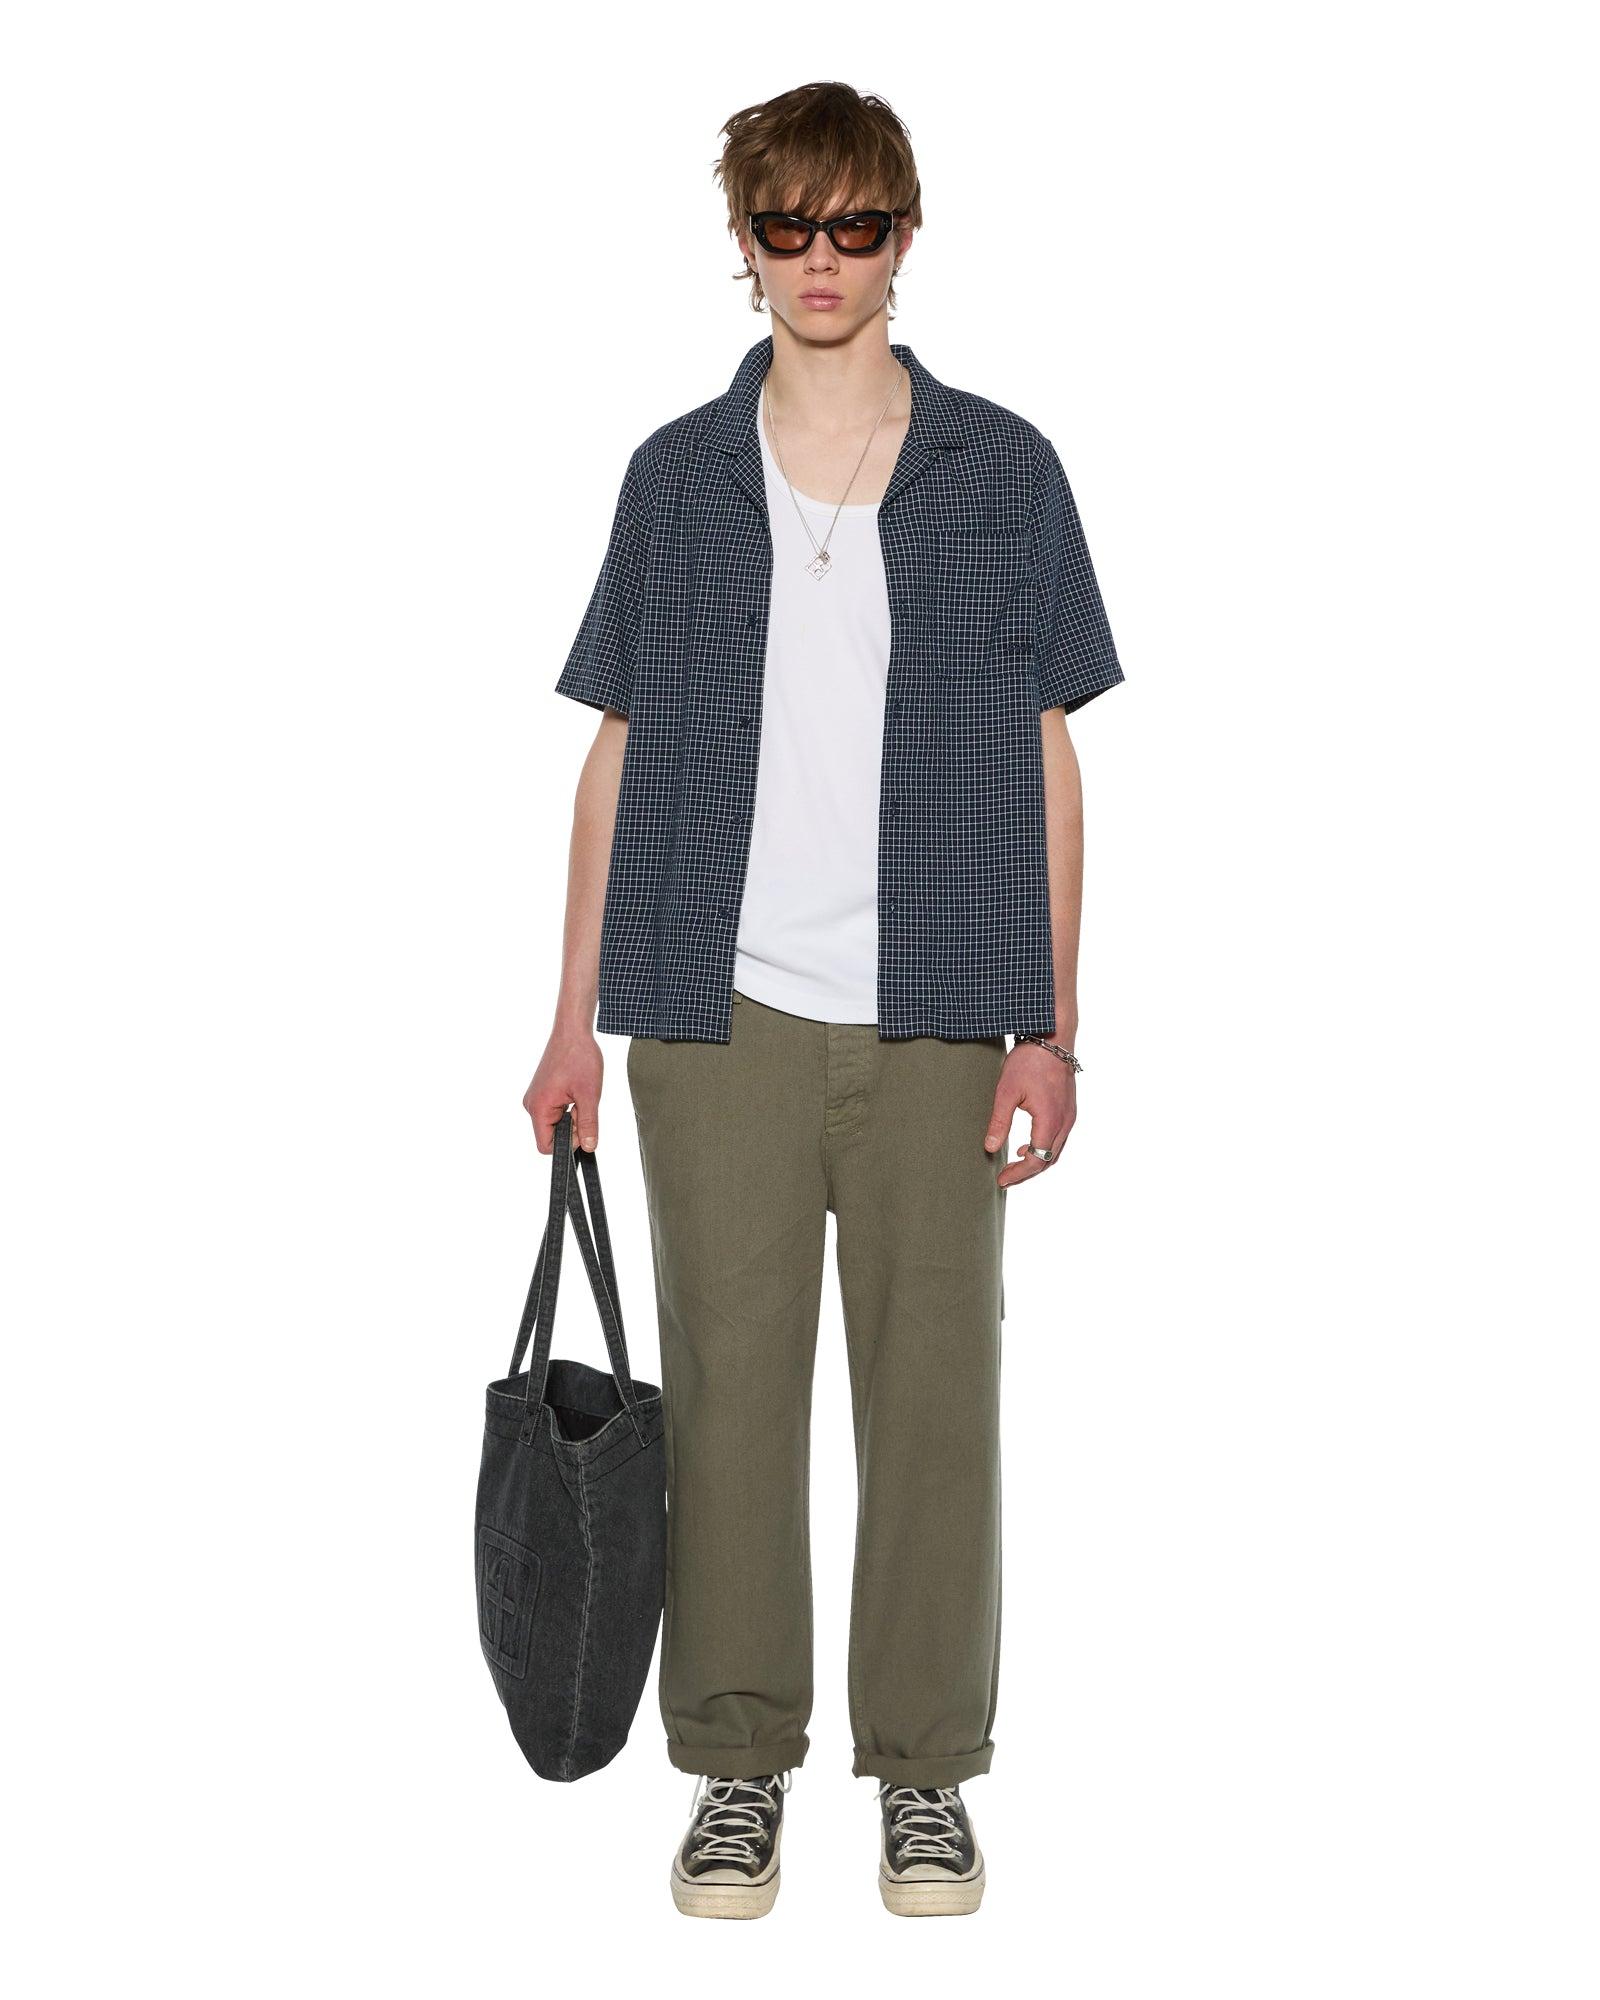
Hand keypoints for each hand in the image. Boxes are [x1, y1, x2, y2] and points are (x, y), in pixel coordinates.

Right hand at [524, 1023, 603, 1154]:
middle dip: (571, 1127)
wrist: (572, 1031)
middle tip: (583, 1104)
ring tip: (580, 1094)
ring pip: (554, 1123)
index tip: (583, 1126)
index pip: (545, 1146)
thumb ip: (588, 1124)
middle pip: (551, 1135)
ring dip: (571, 1116)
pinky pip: (553, 1111)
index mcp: (538, 1108)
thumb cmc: (579, 1058)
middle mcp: (531, 1105)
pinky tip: (575, 1091)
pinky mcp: (541, 1092)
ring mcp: (535, 1097)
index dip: (567, 1144)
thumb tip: (589, 1147)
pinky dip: (567, 1107)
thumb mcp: (589, 1095)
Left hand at [983, 1044, 1076, 1188]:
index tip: (1001, 1180)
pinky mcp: (1069, 1109)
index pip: (1036, 1160)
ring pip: (1056, 1151)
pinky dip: (1044, 1148)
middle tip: (1005, 1178)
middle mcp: (1065, 1122)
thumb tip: (989, 1148)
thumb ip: (999, 1121)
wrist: (1052, 1037)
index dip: (1018, 1174)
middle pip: (1048, 1160)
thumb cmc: (1028, 1061)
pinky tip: (1026, 1145)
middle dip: (1026, 1173)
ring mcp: (1070, 1115)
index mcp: (1050, 1120)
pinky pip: (1058, 1138)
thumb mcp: (1006, 1091)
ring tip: (1013, 1166)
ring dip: (1036, 1162)